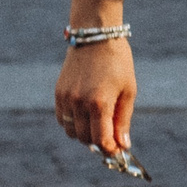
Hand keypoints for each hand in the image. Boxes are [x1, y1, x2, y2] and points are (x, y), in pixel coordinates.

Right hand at [54, 37, 136, 159]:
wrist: (96, 36)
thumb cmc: (118, 62)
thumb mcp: (128, 90)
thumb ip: (123, 120)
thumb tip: (123, 145)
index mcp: (100, 103)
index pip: (101, 140)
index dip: (110, 149)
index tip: (118, 149)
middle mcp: (79, 103)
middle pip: (86, 139)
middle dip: (99, 142)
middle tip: (111, 137)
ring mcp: (66, 99)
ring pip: (72, 132)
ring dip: (85, 134)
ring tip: (98, 123)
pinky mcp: (58, 93)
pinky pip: (62, 120)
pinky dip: (73, 123)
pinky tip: (85, 114)